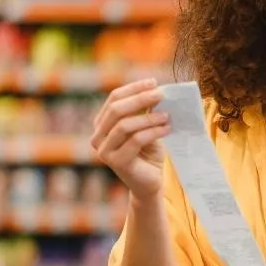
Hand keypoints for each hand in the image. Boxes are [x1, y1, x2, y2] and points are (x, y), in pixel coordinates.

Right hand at [91, 78, 169, 200]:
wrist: (150, 182)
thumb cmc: (148, 152)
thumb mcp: (146, 127)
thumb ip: (145, 111)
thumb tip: (156, 90)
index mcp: (102, 124)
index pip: (114, 98)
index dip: (133, 88)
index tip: (153, 82)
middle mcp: (98, 137)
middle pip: (116, 110)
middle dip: (140, 99)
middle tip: (161, 94)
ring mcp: (104, 151)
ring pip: (124, 125)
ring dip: (148, 117)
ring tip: (167, 115)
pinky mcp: (117, 162)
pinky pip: (135, 141)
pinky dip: (153, 132)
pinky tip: (167, 129)